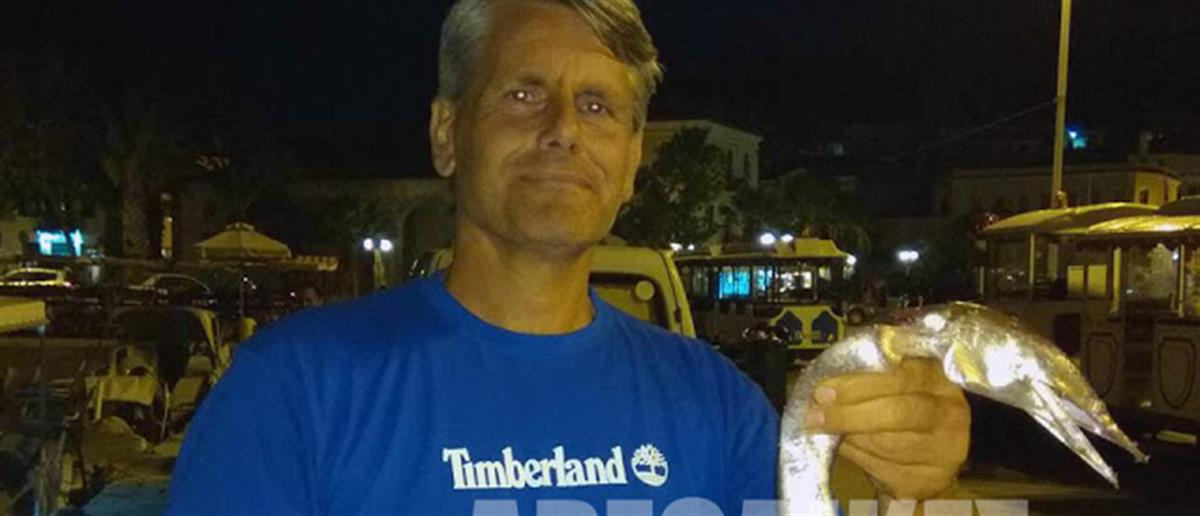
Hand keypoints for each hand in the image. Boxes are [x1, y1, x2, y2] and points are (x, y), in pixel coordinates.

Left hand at [804, 335, 969, 499]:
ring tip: (827, 430)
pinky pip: (886, 470)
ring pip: (888, 443)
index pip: (901, 376)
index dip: (858, 384)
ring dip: (850, 437)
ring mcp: (946, 449)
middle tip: (816, 416)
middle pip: (898, 412)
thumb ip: (865, 380)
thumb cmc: (901, 412)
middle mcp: (950, 412)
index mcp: (938, 378)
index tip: (824, 391)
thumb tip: (822, 392)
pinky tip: (847, 450)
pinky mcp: (932, 479)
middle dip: (849, 414)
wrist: (926, 460)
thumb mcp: (891, 386)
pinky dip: (859, 458)